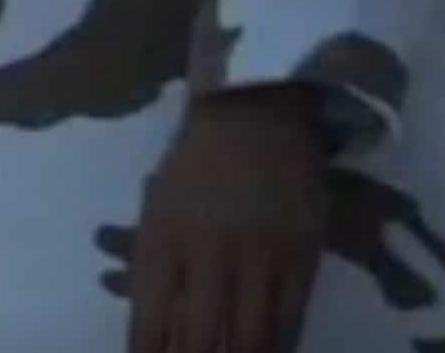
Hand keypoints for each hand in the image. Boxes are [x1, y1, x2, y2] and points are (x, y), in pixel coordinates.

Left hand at [130, 87, 329, 352]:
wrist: (255, 116)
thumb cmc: (194, 166)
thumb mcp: (155, 209)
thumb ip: (149, 264)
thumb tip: (143, 323)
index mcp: (160, 241)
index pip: (147, 322)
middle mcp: (206, 255)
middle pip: (199, 339)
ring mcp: (257, 259)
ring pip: (250, 340)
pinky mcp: (301, 259)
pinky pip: (290, 322)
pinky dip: (277, 350)